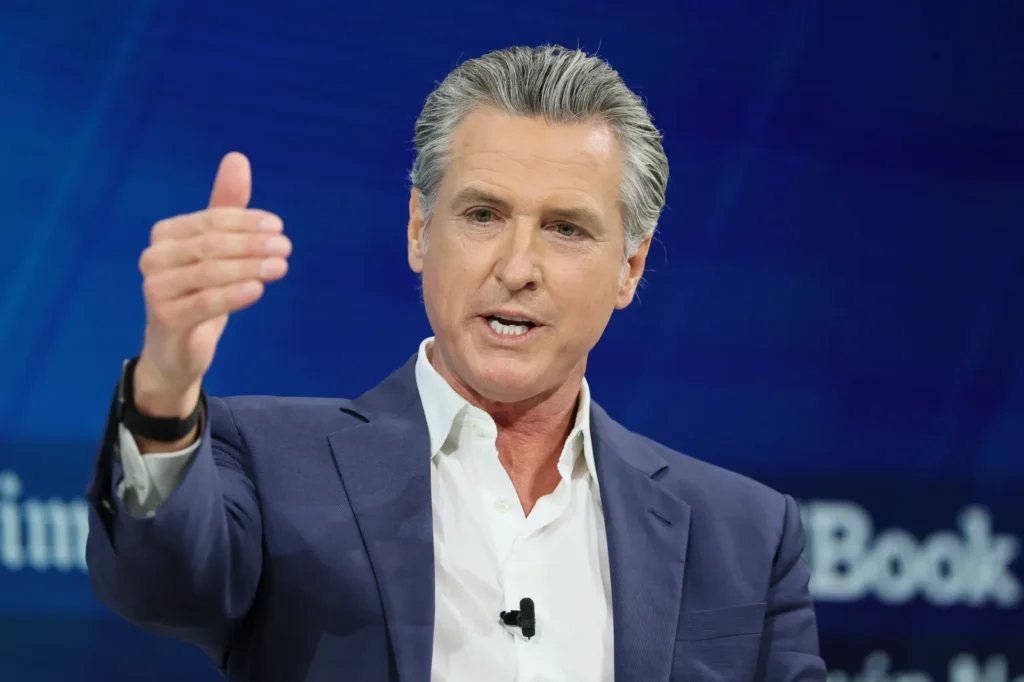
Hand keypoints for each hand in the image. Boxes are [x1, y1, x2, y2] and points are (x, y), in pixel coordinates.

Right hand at [134, 152, 290, 420]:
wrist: (177, 351)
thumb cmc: (199, 294)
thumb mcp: (216, 251)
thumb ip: (226, 208)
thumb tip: (237, 158)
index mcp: (166, 234)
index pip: (211, 220)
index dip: (246, 221)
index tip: (279, 227)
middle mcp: (154, 257)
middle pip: (211, 244)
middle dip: (252, 243)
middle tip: (286, 247)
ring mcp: (155, 289)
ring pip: (209, 272)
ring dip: (249, 266)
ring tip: (281, 266)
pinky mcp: (165, 319)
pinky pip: (203, 303)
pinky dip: (232, 294)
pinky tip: (258, 289)